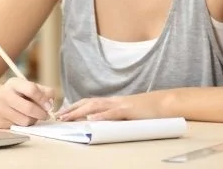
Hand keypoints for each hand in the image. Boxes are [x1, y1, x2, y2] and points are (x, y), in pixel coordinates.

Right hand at [0, 77, 54, 128]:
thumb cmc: (15, 94)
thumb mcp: (26, 86)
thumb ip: (42, 91)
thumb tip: (51, 100)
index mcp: (13, 83)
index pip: (32, 90)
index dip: (43, 99)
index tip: (49, 106)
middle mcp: (4, 94)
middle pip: (29, 108)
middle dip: (41, 114)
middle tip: (45, 115)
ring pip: (25, 121)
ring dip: (33, 120)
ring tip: (32, 116)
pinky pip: (18, 127)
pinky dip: (23, 125)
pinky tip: (21, 118)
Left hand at [55, 91, 170, 121]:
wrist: (164, 103)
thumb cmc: (147, 110)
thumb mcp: (127, 112)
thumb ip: (114, 115)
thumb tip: (100, 122)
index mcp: (112, 102)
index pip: (89, 102)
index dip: (74, 106)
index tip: (61, 112)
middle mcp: (113, 101)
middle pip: (88, 103)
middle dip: (71, 109)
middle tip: (58, 116)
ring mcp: (120, 104)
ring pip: (96, 106)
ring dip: (79, 112)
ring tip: (67, 118)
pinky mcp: (129, 110)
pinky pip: (112, 113)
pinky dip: (101, 116)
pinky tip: (90, 119)